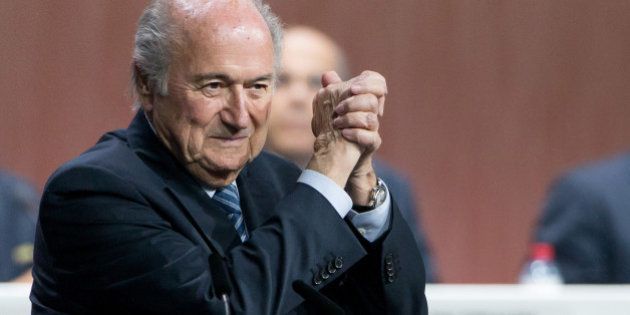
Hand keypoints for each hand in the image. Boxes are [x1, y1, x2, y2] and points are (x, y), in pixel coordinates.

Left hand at [331, 71, 386, 205]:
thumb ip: (331, 91)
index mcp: (365, 98)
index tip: (351, 89)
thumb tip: (327, 75)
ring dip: (351, 119)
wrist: (338, 154)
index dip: (368, 82)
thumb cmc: (336, 127)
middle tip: (338, 108)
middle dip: (354, 102)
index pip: (378, 81)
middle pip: (374, 99)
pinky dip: (356, 134)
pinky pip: (371, 137)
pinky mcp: (373, 143)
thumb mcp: (331, 107)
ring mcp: (374, 128)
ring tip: (336, 123)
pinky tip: (343, 133)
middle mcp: (373, 112)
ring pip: (372, 119)